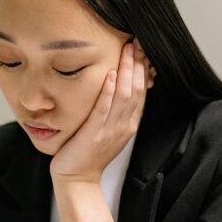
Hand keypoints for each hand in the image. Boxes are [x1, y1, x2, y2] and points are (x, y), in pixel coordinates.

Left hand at [50, 42, 152, 182]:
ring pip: (124, 96)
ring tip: (127, 51)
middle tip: (138, 42)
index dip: (143, 69)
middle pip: (137, 89)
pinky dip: (108, 91)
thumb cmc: (89, 153)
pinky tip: (110, 75)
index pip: (142, 91)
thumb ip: (115, 110)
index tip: (142, 49)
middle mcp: (124, 125)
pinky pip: (104, 109)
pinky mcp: (94, 134)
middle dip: (138, 64)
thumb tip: (117, 85)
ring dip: (127, 71)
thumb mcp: (108, 129)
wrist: (78, 178)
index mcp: (129, 124)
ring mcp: (110, 130)